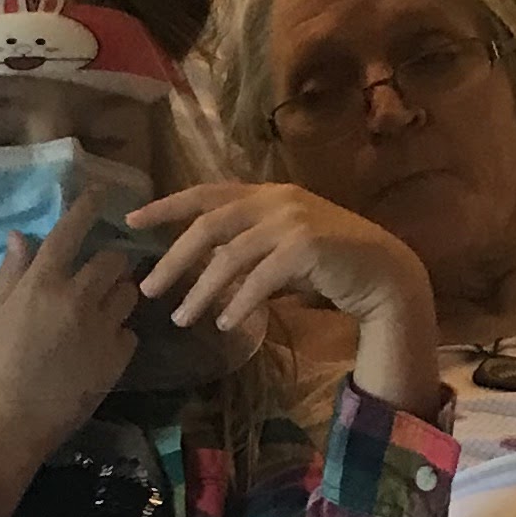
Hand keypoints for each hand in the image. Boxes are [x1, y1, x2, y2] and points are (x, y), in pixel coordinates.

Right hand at [0, 180, 143, 515]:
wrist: (10, 422)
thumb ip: (11, 273)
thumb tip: (20, 236)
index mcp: (42, 283)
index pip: (71, 232)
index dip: (87, 208)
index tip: (99, 193)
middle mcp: (77, 298)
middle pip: (112, 261)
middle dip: (109, 262)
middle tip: (99, 273)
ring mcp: (102, 328)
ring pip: (128, 294)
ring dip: (118, 295)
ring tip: (100, 310)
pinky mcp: (118, 358)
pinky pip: (129, 332)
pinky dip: (119, 334)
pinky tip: (99, 346)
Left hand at [133, 180, 444, 411]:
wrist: (384, 274)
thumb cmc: (330, 265)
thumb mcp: (279, 250)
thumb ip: (245, 251)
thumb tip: (202, 271)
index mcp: (266, 194)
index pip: (205, 194)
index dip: (166, 206)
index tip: (131, 221)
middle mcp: (276, 200)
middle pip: (209, 226)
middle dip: (174, 259)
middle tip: (148, 290)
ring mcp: (293, 221)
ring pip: (230, 256)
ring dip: (201, 291)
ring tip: (181, 319)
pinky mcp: (308, 247)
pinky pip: (260, 278)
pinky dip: (238, 301)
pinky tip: (224, 322)